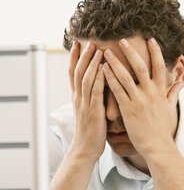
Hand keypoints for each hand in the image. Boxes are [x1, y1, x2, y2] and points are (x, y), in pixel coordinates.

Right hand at [68, 40, 106, 161]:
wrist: (86, 149)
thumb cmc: (92, 130)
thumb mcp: (91, 109)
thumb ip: (94, 96)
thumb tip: (101, 83)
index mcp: (78, 97)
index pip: (73, 73)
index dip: (74, 57)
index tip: (77, 43)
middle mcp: (79, 98)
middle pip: (77, 71)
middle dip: (82, 55)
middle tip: (87, 40)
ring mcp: (85, 104)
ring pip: (85, 78)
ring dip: (91, 63)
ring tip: (96, 49)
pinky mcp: (93, 111)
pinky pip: (95, 91)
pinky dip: (98, 78)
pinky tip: (103, 68)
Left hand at [103, 38, 183, 158]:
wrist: (158, 146)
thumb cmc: (162, 127)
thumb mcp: (170, 106)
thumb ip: (174, 90)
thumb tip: (181, 80)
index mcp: (160, 90)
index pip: (159, 66)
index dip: (155, 51)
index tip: (150, 38)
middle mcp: (150, 93)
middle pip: (140, 67)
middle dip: (131, 52)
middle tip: (122, 40)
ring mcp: (138, 100)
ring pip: (125, 76)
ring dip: (115, 62)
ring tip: (105, 52)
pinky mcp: (128, 109)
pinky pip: (117, 91)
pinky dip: (109, 79)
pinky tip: (102, 70)